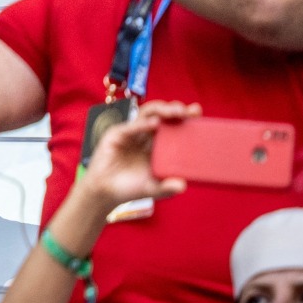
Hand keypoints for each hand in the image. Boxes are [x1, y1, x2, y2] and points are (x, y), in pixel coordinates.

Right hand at [73, 101, 197, 210]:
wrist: (104, 193)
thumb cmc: (130, 188)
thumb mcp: (153, 189)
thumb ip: (167, 187)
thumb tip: (183, 185)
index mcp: (157, 144)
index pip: (172, 125)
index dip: (184, 117)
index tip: (197, 112)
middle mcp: (145, 135)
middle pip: (162, 115)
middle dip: (175, 109)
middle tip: (189, 111)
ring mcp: (131, 133)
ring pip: (147, 113)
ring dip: (162, 110)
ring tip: (175, 112)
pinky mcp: (116, 135)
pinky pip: (131, 126)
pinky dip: (143, 124)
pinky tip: (154, 124)